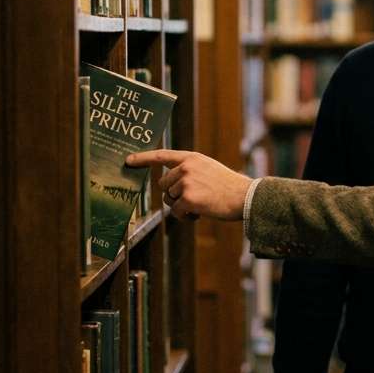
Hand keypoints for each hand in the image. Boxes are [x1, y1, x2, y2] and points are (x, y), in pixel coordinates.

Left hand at [125, 149, 252, 219]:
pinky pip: (176, 212)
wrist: (245, 197)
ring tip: (201, 205)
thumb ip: (190, 171)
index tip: (128, 161)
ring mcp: (186, 182)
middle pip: (164, 185)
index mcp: (192, 158)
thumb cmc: (229, 187)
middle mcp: (187, 167)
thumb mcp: (209, 169)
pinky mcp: (188, 198)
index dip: (143, 158)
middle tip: (194, 199)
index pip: (162, 156)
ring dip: (181, 207)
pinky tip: (200, 213)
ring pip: (169, 199)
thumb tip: (169, 187)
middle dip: (174, 195)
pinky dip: (186, 217)